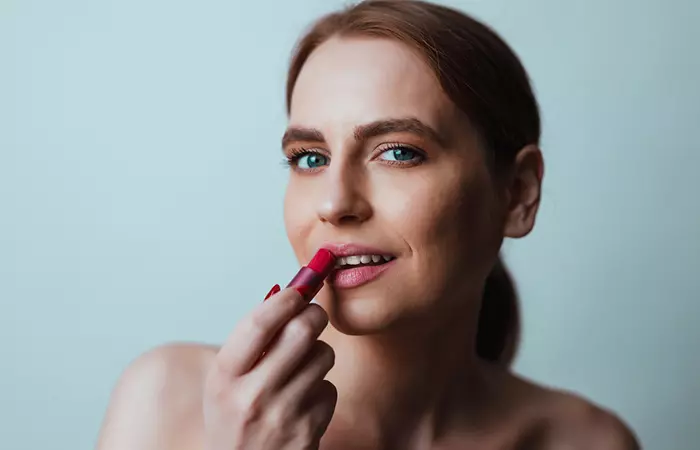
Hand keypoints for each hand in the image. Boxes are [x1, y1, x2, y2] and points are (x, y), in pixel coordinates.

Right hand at [203, 287, 336, 449]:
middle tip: (313, 314)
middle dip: (313, 315)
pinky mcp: (309, 430)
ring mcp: (283, 415)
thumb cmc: (236, 416)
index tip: (299, 288)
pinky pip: (329, 387)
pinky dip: (321, 387)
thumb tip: (292, 291)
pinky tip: (303, 400)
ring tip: (301, 366)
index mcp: (224, 377)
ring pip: (323, 355)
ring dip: (318, 353)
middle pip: (300, 332)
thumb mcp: (226, 379)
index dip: (285, 299)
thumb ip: (252, 339)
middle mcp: (251, 396)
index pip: (258, 324)